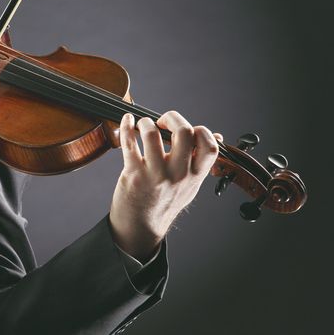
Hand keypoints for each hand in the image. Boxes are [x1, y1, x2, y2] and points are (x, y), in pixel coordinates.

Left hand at [109, 112, 220, 260]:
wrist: (140, 225)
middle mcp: (177, 174)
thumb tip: (217, 137)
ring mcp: (155, 174)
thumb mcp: (190, 185)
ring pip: (152, 134)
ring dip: (146, 123)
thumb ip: (201, 162)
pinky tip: (127, 120)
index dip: (201, 130)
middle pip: (184, 132)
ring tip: (144, 125)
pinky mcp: (133, 173)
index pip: (209, 146)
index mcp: (195, 176)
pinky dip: (126, 126)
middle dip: (172, 117)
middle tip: (163, 122)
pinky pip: (129, 143)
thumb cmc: (165, 202)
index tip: (188, 129)